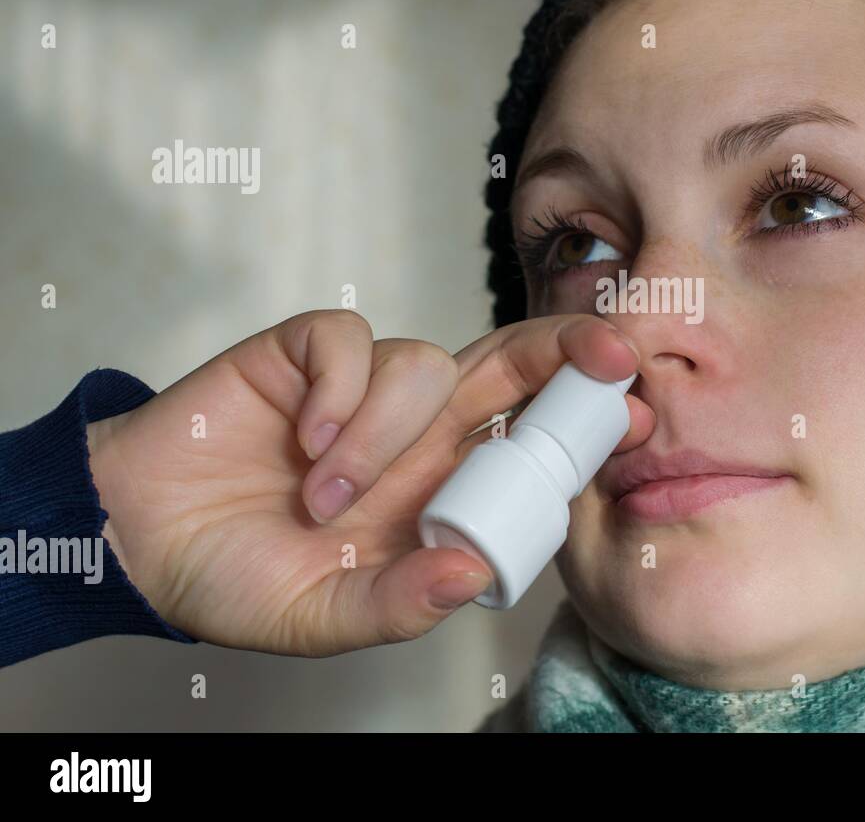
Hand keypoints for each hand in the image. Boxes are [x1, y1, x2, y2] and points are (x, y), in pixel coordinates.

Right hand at [87, 309, 646, 655]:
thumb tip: (471, 577)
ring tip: (324, 494)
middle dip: (565, 350)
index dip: (579, 421)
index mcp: (438, 488)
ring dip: (384, 429)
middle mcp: (416, 432)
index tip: (633, 418)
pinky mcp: (302, 355)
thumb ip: (398, 605)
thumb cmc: (239, 576)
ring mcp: (362, 389)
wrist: (139, 539)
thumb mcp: (323, 617)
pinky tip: (302, 437)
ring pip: (424, 362)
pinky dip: (336, 386)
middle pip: (510, 365)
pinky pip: (346, 339)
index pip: (527, 437)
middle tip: (608, 358)